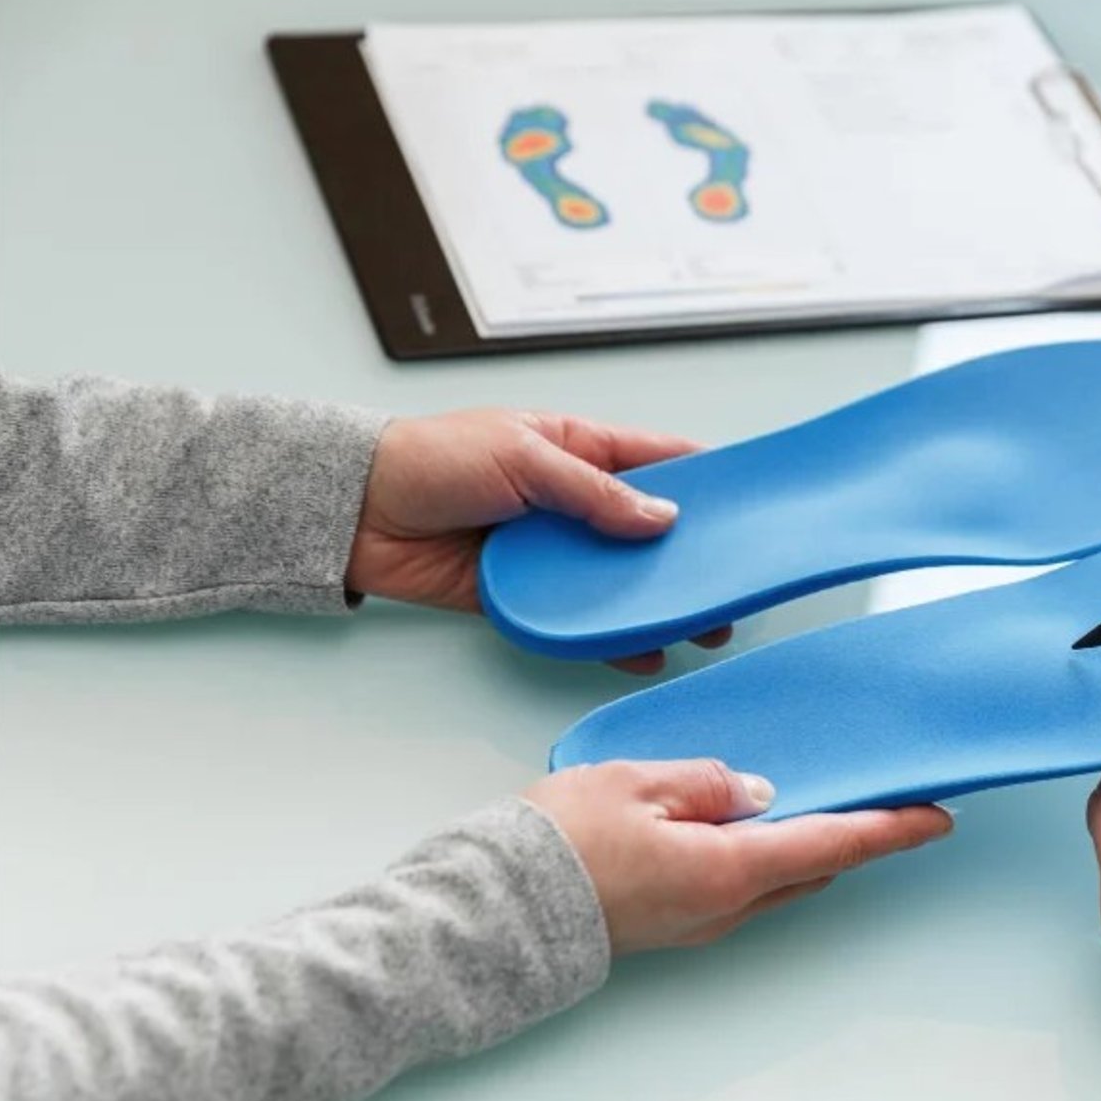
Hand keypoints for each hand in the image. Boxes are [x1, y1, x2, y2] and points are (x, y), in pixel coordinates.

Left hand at [347, 408, 729, 671]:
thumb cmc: (430, 460)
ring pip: (618, 581)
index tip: (744, 506)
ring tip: (701, 628)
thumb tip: (660, 519)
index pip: (657, 462)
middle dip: (689, 559)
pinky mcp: (525, 597)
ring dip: (656, 604)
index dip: (703, 481)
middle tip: (730, 586)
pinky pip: (578, 620)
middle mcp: (572, 501)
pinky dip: (610, 639)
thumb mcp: (524, 459)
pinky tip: (644, 653)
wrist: (356, 511)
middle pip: (647, 532)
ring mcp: (550, 552)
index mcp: (577, 448)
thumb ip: (595, 492)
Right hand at [526, 760, 953, 951]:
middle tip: (886, 799)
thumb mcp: (636, 782)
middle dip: (855, 834)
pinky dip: (766, 856)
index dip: (891, 829)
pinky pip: (740, 886)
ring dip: (810, 845)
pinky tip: (753, 824)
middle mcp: (726, 906)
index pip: (834, 842)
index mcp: (730, 868)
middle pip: (814, 865)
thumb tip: (754, 788)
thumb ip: (706, 781)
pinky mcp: (673, 923)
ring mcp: (700, 922)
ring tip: (827, 801)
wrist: (492, 911)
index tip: (937, 815)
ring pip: (778, 879)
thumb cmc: (557, 844)